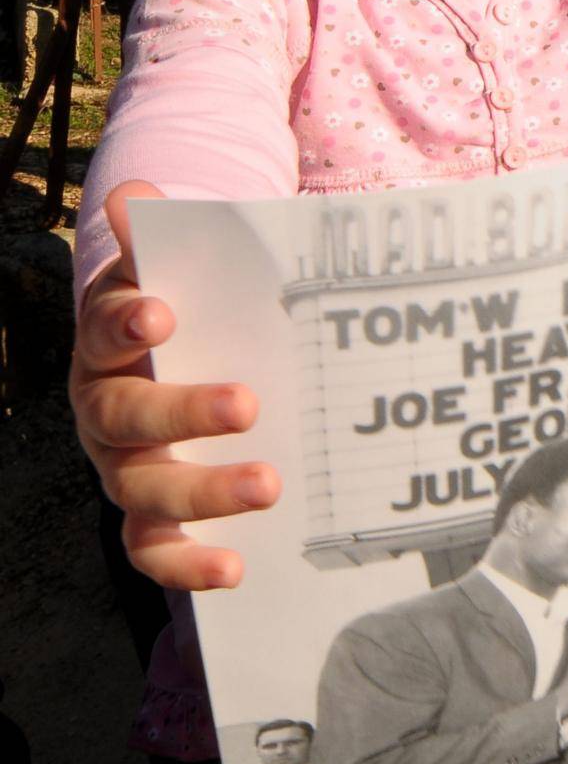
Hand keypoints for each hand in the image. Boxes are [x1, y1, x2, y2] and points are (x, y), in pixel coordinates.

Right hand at [69, 181, 279, 589]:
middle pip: (125, 417)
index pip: (106, 328)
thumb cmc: (183, 303)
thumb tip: (139, 195)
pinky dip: (187, 565)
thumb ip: (160, 237)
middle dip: (183, 412)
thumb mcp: (172, 266)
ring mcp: (122, 466)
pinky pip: (152, 551)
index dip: (126, 324)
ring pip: (143, 489)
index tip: (161, 315)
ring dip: (203, 492)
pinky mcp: (146, 516)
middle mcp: (103, 408)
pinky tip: (235, 568)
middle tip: (246, 402)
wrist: (171, 353)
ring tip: (268, 484)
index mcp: (106, 338)